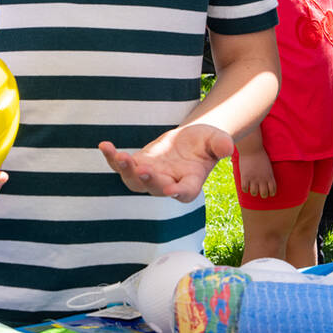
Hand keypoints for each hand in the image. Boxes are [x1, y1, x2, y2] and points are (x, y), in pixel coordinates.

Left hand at [100, 124, 232, 201]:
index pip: (185, 192)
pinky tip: (104, 145)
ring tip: (120, 156)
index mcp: (190, 183)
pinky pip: (121, 165)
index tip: (172, 190)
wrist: (192, 140)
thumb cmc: (207, 142)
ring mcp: (150, 176)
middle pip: (155, 188)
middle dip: (148, 180)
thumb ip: (221, 144)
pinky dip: (112, 157)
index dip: (178, 192)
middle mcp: (168, 184)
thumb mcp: (217, 139)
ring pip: (134, 181)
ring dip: (126, 170)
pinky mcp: (137, 164)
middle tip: (142, 170)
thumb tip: (228, 148)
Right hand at [238, 150, 276, 198]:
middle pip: (264, 194)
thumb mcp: (268, 166)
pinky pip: (245, 189)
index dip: (271, 193)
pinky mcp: (245, 177)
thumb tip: (267, 182)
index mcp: (269, 176)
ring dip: (253, 192)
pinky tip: (245, 185)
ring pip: (254, 193)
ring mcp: (254, 178)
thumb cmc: (260, 155)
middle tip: (260, 191)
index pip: (273, 190)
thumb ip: (268, 174)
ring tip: (252, 188)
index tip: (269, 192)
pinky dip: (245, 189)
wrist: (252, 148)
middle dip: (262, 194)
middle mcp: (262, 179)